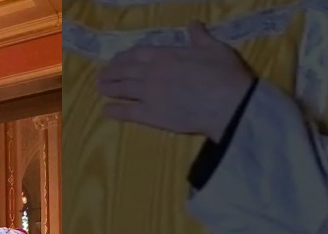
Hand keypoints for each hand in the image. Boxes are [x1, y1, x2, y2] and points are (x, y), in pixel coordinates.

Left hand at [97, 22, 254, 140]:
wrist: (228, 103)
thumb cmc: (224, 74)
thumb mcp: (215, 48)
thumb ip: (200, 37)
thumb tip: (194, 24)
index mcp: (166, 55)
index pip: (138, 53)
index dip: (125, 57)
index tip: (118, 59)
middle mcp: (152, 72)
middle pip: (126, 70)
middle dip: (113, 71)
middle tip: (103, 74)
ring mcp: (149, 94)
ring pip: (122, 89)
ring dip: (109, 87)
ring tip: (100, 87)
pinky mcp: (150, 115)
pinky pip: (127, 112)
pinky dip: (115, 110)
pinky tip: (106, 110)